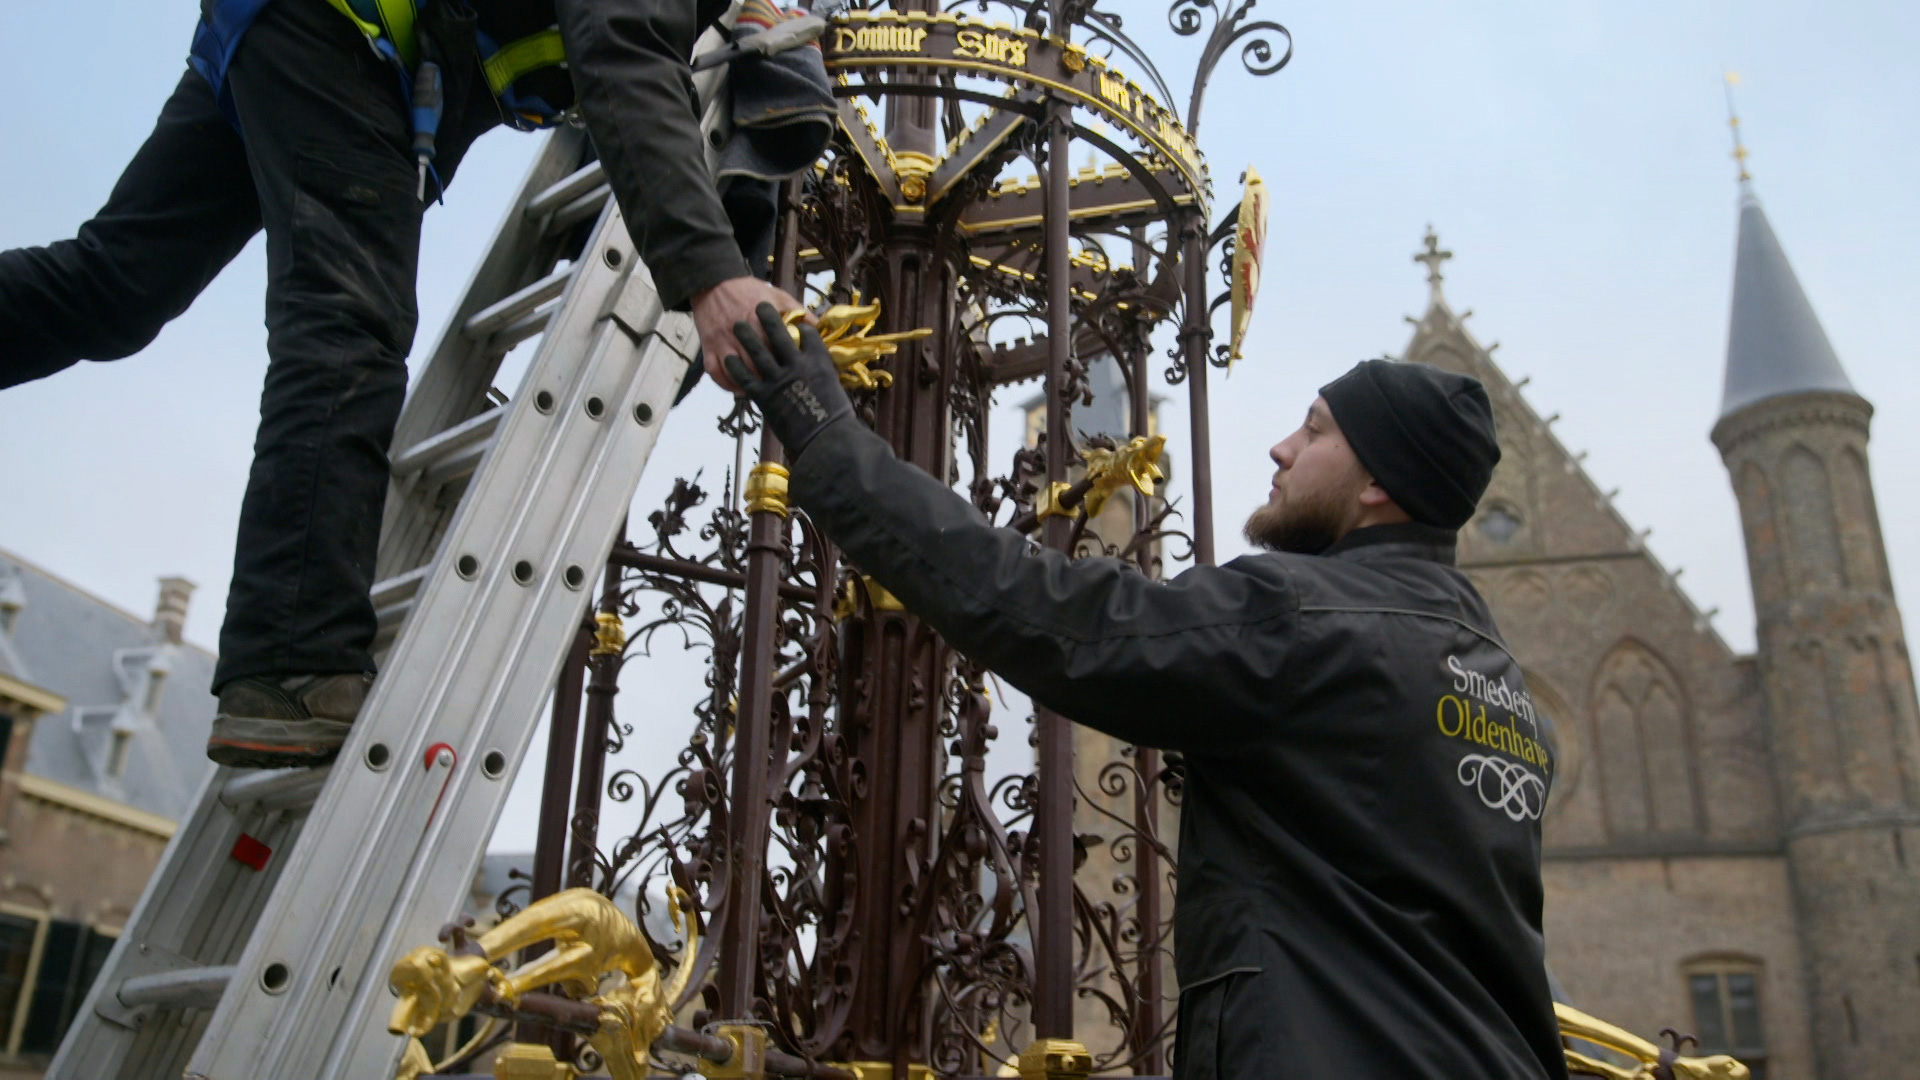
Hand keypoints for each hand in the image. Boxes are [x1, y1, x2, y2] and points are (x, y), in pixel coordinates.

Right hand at [691, 277, 808, 390]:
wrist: (714, 282)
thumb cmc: (750, 290)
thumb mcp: (778, 295)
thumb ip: (799, 312)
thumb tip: (820, 327)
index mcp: (760, 321)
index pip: (777, 349)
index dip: (788, 365)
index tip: (799, 375)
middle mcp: (740, 334)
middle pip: (756, 365)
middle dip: (770, 380)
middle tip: (783, 390)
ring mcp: (722, 343)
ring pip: (736, 373)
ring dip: (750, 386)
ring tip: (764, 394)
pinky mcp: (708, 348)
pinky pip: (715, 373)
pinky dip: (727, 384)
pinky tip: (740, 389)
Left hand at [725, 302, 852, 457]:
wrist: (826, 441)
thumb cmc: (837, 419)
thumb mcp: (836, 388)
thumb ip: (824, 374)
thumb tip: (820, 367)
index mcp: (818, 361)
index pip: (808, 334)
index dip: (801, 326)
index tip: (796, 322)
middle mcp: (797, 365)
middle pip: (779, 334)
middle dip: (768, 317)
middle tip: (759, 305)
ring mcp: (779, 380)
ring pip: (757, 351)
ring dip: (746, 335)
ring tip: (737, 324)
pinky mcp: (764, 397)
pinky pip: (745, 378)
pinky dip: (735, 367)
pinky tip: (728, 358)